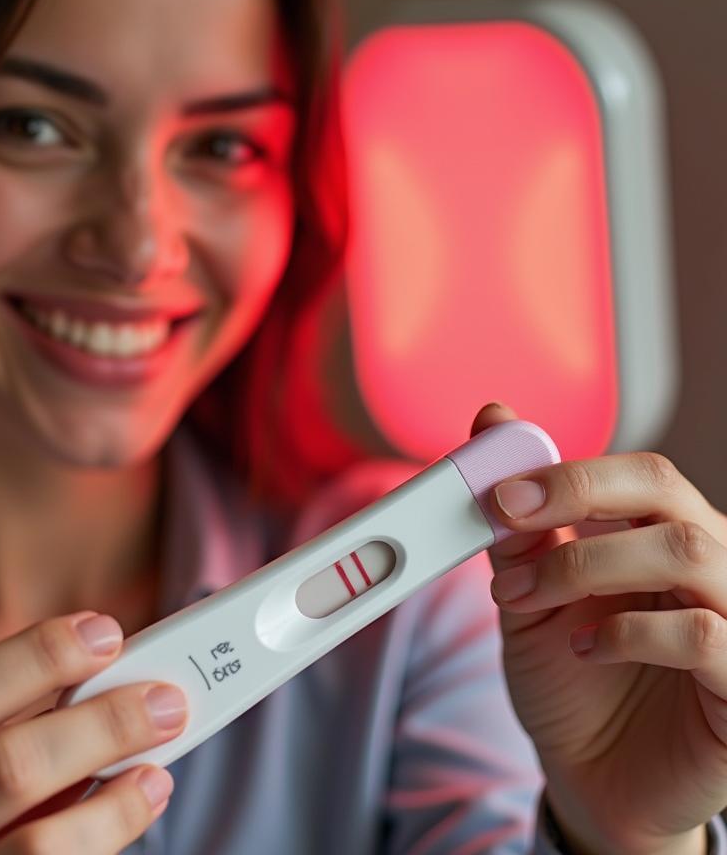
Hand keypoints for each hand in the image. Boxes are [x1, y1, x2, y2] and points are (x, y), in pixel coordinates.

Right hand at [0, 611, 185, 853]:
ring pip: (34, 846)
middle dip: (98, 724)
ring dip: (115, 794)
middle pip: (2, 767)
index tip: (104, 632)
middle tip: (164, 698)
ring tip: (158, 760)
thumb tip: (96, 670)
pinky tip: (134, 804)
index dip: (35, 658)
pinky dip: (104, 836)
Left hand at [473, 403, 726, 854]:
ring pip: (689, 553)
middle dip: (576, 495)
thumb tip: (494, 420)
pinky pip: (705, 636)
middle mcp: (710, 569)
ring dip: (587, 564)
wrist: (591, 778)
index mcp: (663, 538)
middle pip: (667, 495)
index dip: (567, 471)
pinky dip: (633, 632)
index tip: (498, 489)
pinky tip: (585, 647)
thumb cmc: (569, 679)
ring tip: (529, 596)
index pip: (638, 474)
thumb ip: (520, 522)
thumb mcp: (530, 595)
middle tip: (506, 516)